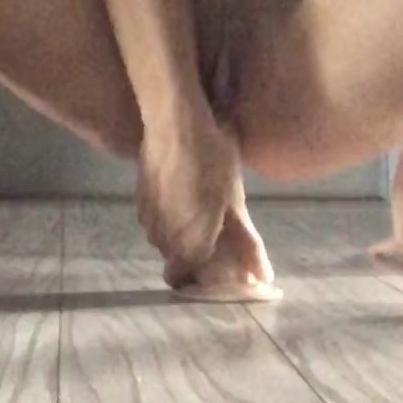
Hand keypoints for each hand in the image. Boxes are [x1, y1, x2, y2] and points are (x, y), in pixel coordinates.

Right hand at [137, 117, 240, 282]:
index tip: (207, 263)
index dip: (191, 277)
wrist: (174, 123)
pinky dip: (166, 213)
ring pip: (162, 237)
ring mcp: (147, 219)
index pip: (177, 279)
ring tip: (195, 204)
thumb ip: (247, 244)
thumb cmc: (212, 160)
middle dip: (189, 250)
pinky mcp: (139, 199)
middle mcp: (163, 237)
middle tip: (210, 227)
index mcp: (189, 243)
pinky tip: (180, 190)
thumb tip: (264, 278)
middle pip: (173, 258)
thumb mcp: (234, 201)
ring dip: (177, 230)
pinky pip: (153, 218)